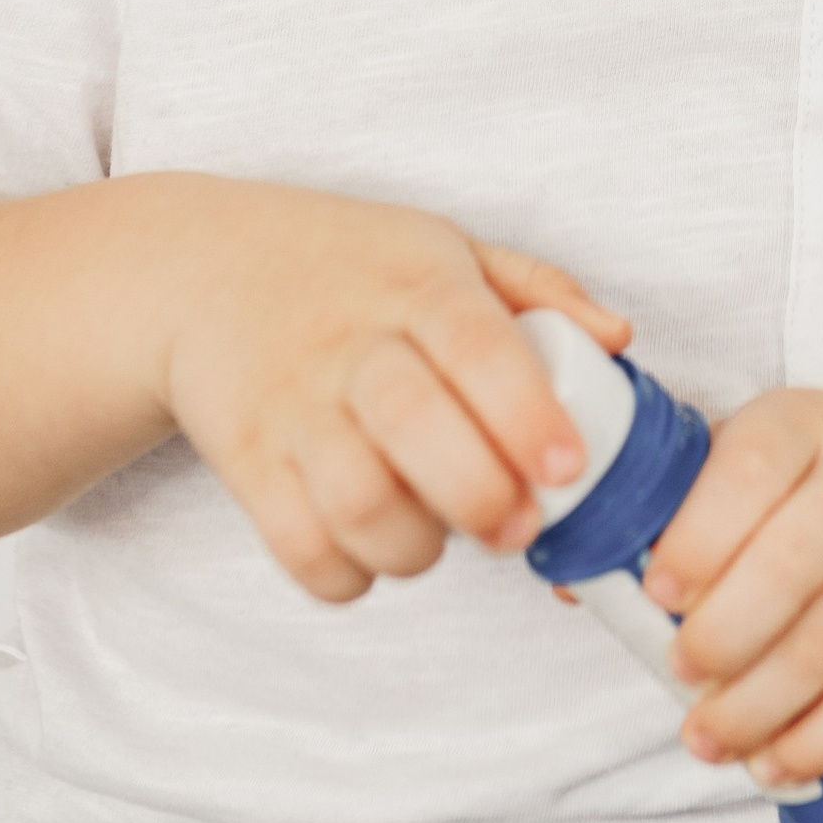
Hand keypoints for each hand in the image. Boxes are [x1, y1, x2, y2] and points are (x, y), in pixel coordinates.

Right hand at [160, 185, 629, 602]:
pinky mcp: (245, 462)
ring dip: (417, 546)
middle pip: (414, 427)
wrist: (202, 273)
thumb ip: (538, 292)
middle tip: (515, 526)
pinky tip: (375, 551)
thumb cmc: (349, 269)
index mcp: (415, 286)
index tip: (567, 467)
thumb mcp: (443, 248)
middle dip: (481, 497)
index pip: (477, 346)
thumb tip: (620, 341)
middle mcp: (348, 344)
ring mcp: (290, 406)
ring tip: (441, 535)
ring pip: (355, 502)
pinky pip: (297, 546)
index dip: (526, 413)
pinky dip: (348, 574)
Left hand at [641, 388, 822, 786]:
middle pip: (792, 566)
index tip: (656, 589)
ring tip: (706, 737)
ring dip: (757, 705)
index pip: (750, 471)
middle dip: (723, 634)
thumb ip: (667, 510)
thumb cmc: (815, 478)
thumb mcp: (750, 456)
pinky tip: (773, 763)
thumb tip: (570, 582)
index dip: (699, 536)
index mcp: (799, 427)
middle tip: (678, 669)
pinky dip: (819, 739)